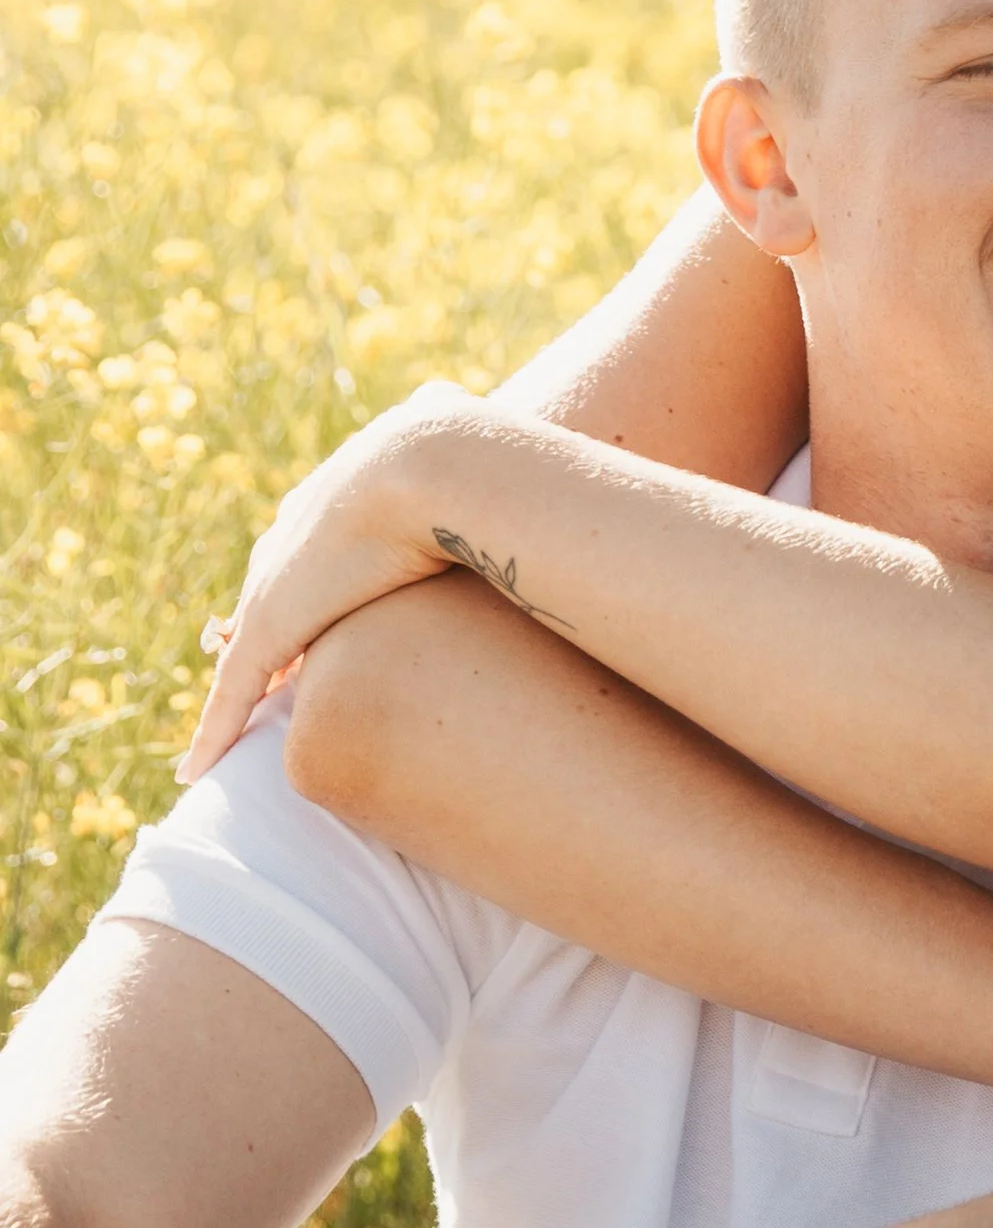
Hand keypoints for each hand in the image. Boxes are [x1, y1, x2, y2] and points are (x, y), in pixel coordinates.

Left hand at [179, 387, 484, 780]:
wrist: (446, 464)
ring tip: (251, 716)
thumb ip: (509, 474)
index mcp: (351, 481)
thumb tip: (556, 478)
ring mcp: (284, 571)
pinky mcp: (271, 622)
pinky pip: (235, 687)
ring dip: (248, 674)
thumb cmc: (487, 465)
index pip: (320, 534)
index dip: (325, 570)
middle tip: (290, 666)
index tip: (337, 599)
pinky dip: (218, 726)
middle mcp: (305, 519)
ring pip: (252, 634)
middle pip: (275, 578)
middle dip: (279, 616)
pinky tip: (200, 767)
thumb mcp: (498, 460)